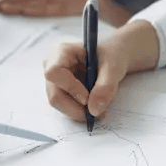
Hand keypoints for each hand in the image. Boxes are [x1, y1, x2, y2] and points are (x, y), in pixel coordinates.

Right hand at [43, 20, 159, 120]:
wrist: (112, 60)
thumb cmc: (110, 55)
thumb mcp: (113, 67)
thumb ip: (105, 87)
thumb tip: (94, 110)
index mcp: (62, 52)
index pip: (54, 73)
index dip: (69, 87)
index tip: (87, 98)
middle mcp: (52, 66)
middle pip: (54, 94)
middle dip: (75, 107)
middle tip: (96, 112)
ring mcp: (54, 80)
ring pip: (59, 104)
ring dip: (78, 111)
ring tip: (99, 110)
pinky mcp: (60, 92)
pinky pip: (65, 107)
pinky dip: (79, 111)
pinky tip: (93, 107)